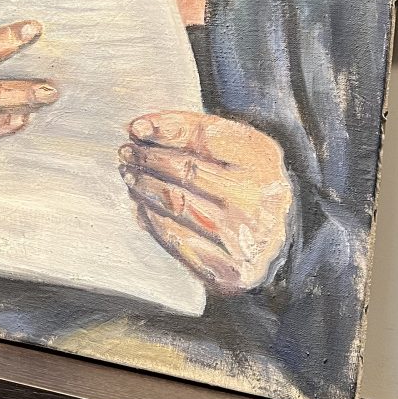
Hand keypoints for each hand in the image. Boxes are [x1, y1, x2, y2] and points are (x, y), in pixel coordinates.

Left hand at [118, 111, 293, 293]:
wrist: (271, 238)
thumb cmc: (241, 183)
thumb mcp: (230, 149)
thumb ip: (190, 131)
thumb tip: (138, 128)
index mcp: (262, 160)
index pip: (208, 136)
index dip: (167, 129)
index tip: (135, 128)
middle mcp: (260, 199)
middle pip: (188, 171)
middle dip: (149, 160)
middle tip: (126, 153)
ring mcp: (247, 238)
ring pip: (178, 205)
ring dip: (144, 188)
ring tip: (129, 176)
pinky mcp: (232, 270)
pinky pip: (177, 240)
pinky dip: (152, 221)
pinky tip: (141, 207)